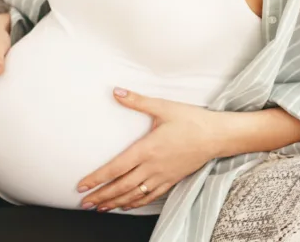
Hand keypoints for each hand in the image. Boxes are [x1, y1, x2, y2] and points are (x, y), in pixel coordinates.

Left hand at [76, 88, 220, 211]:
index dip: (97, 178)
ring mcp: (162, 176)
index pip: (116, 168)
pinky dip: (136, 203)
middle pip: (121, 186)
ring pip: (134, 194)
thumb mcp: (163, 107)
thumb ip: (137, 101)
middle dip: (101, 196)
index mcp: (147, 149)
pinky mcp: (171, 180)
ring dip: (115, 202)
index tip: (82, 186)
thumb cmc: (191, 120)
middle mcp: (152, 166)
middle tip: (84, 203)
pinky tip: (127, 205)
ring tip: (100, 207)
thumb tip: (116, 92)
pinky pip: (150, 196)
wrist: (217, 136)